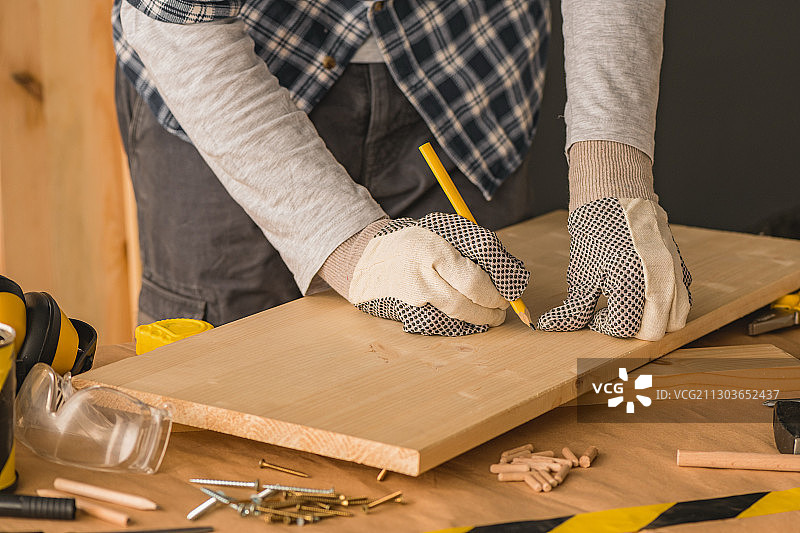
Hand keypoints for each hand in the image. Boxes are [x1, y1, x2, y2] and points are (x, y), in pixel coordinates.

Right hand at [320, 213, 528, 335]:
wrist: (366, 260)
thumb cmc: (413, 242)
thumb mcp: (444, 230)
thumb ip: (476, 246)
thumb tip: (510, 272)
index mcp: (433, 250)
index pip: (476, 277)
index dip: (498, 290)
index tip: (508, 293)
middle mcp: (420, 276)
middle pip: (467, 300)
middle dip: (492, 308)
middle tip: (502, 310)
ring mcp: (411, 297)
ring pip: (456, 315)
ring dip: (479, 319)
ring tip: (490, 316)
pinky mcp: (406, 313)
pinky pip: (441, 322)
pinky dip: (460, 323)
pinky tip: (468, 318)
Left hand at [536, 197, 691, 340]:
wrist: (613, 196)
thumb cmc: (595, 233)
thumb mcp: (580, 274)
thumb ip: (573, 308)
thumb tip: (550, 326)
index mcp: (632, 282)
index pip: (625, 328)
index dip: (605, 326)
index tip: (595, 314)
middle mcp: (660, 279)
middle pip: (654, 331)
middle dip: (631, 329)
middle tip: (612, 314)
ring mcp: (675, 272)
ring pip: (676, 318)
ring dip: (654, 321)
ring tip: (630, 306)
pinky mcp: (681, 264)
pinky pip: (683, 296)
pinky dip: (668, 305)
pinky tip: (644, 293)